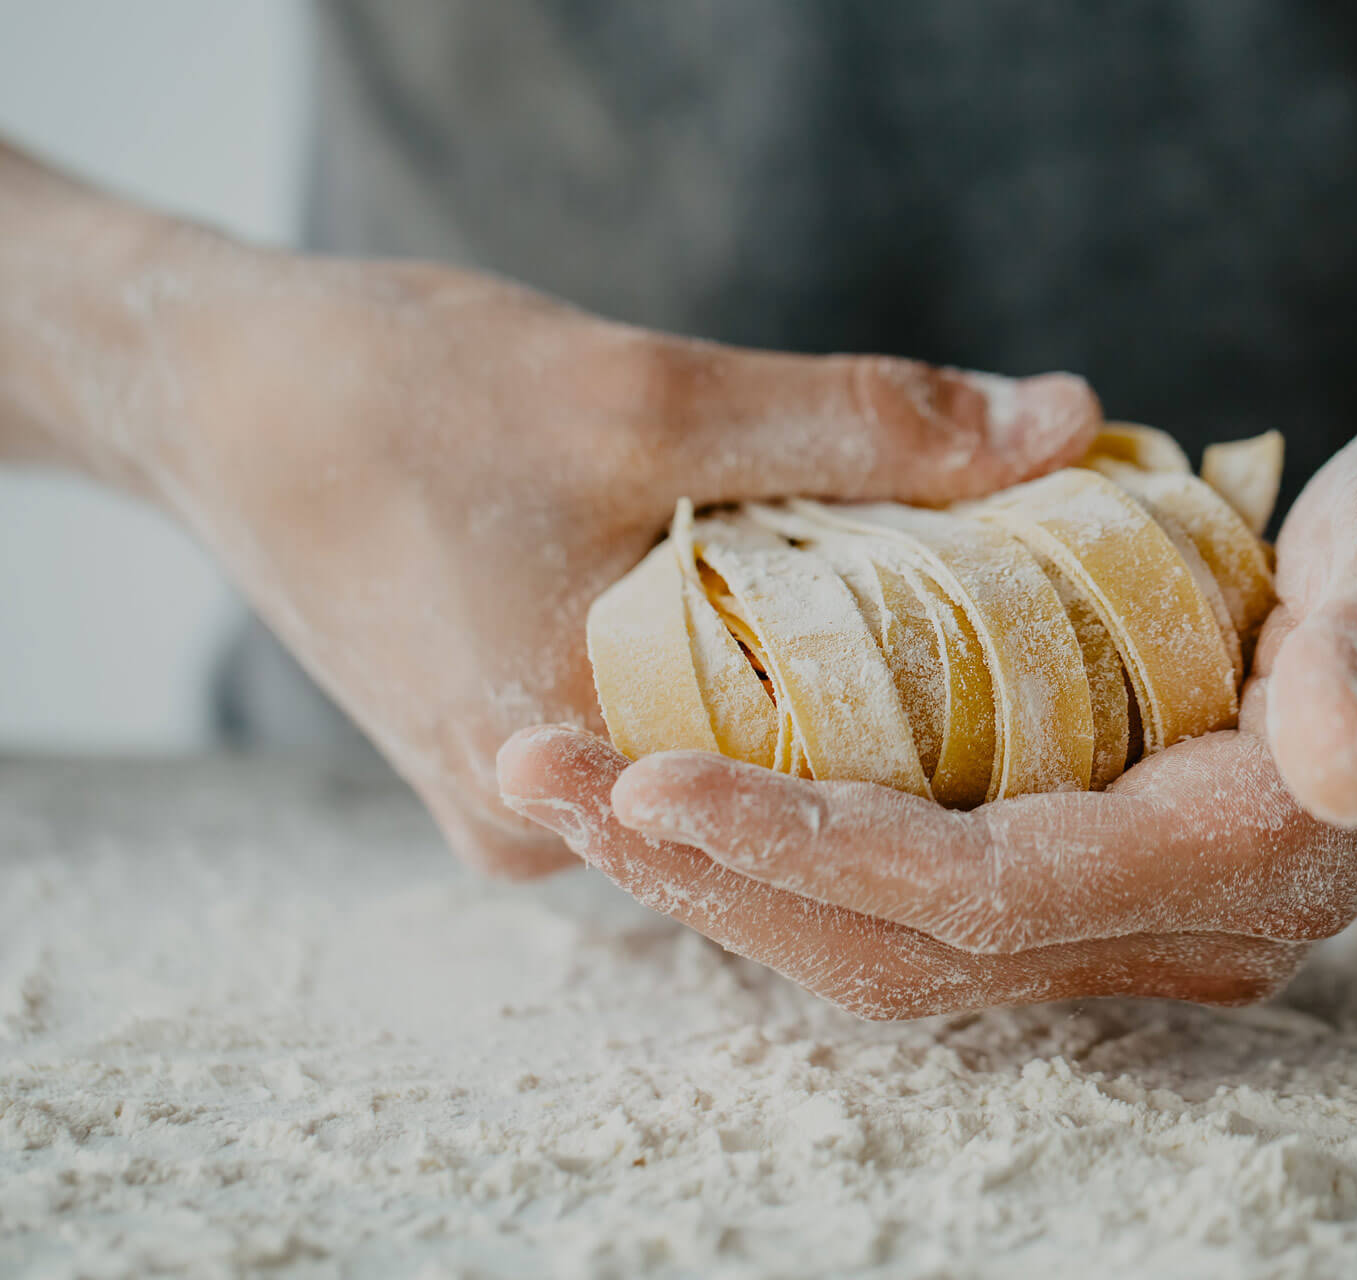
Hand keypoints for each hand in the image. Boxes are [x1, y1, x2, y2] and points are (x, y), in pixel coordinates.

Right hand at [137, 241, 1098, 874]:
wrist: (220, 394)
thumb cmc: (396, 392)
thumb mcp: (652, 395)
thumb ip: (867, 423)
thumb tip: (1068, 420)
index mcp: (559, 780)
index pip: (822, 803)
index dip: (974, 736)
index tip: (1094, 665)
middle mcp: (546, 833)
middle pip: (786, 796)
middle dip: (924, 714)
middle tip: (1063, 623)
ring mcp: (532, 803)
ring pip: (738, 765)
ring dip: (846, 689)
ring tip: (981, 609)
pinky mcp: (526, 755)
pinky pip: (683, 736)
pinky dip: (763, 674)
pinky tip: (853, 609)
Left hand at [501, 401, 1356, 1015]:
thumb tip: (1339, 757)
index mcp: (1247, 857)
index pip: (986, 891)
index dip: (812, 849)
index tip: (647, 780)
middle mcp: (1186, 926)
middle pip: (908, 949)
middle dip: (717, 878)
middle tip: (543, 780)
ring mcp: (1143, 918)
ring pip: (898, 946)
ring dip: (729, 879)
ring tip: (573, 791)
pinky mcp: (1108, 876)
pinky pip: (924, 904)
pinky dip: (798, 860)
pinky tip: (697, 795)